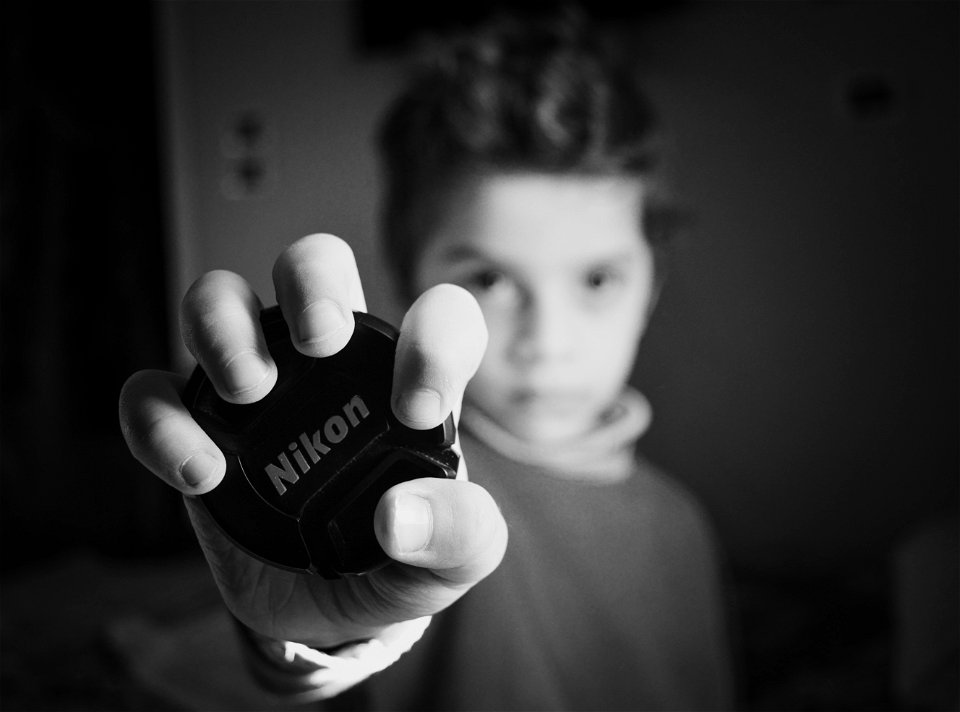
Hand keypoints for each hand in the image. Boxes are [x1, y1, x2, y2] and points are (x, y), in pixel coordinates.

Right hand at [118, 233, 505, 647]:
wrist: (329, 610)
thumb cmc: (398, 563)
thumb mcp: (451, 563)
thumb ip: (459, 537)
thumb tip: (400, 516)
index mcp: (404, 379)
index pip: (438, 316)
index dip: (434, 339)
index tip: (416, 410)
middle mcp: (327, 365)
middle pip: (312, 264)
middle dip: (312, 282)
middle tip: (319, 341)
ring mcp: (254, 390)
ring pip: (219, 300)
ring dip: (225, 328)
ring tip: (252, 392)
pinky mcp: (195, 429)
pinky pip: (151, 395)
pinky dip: (161, 422)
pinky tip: (202, 475)